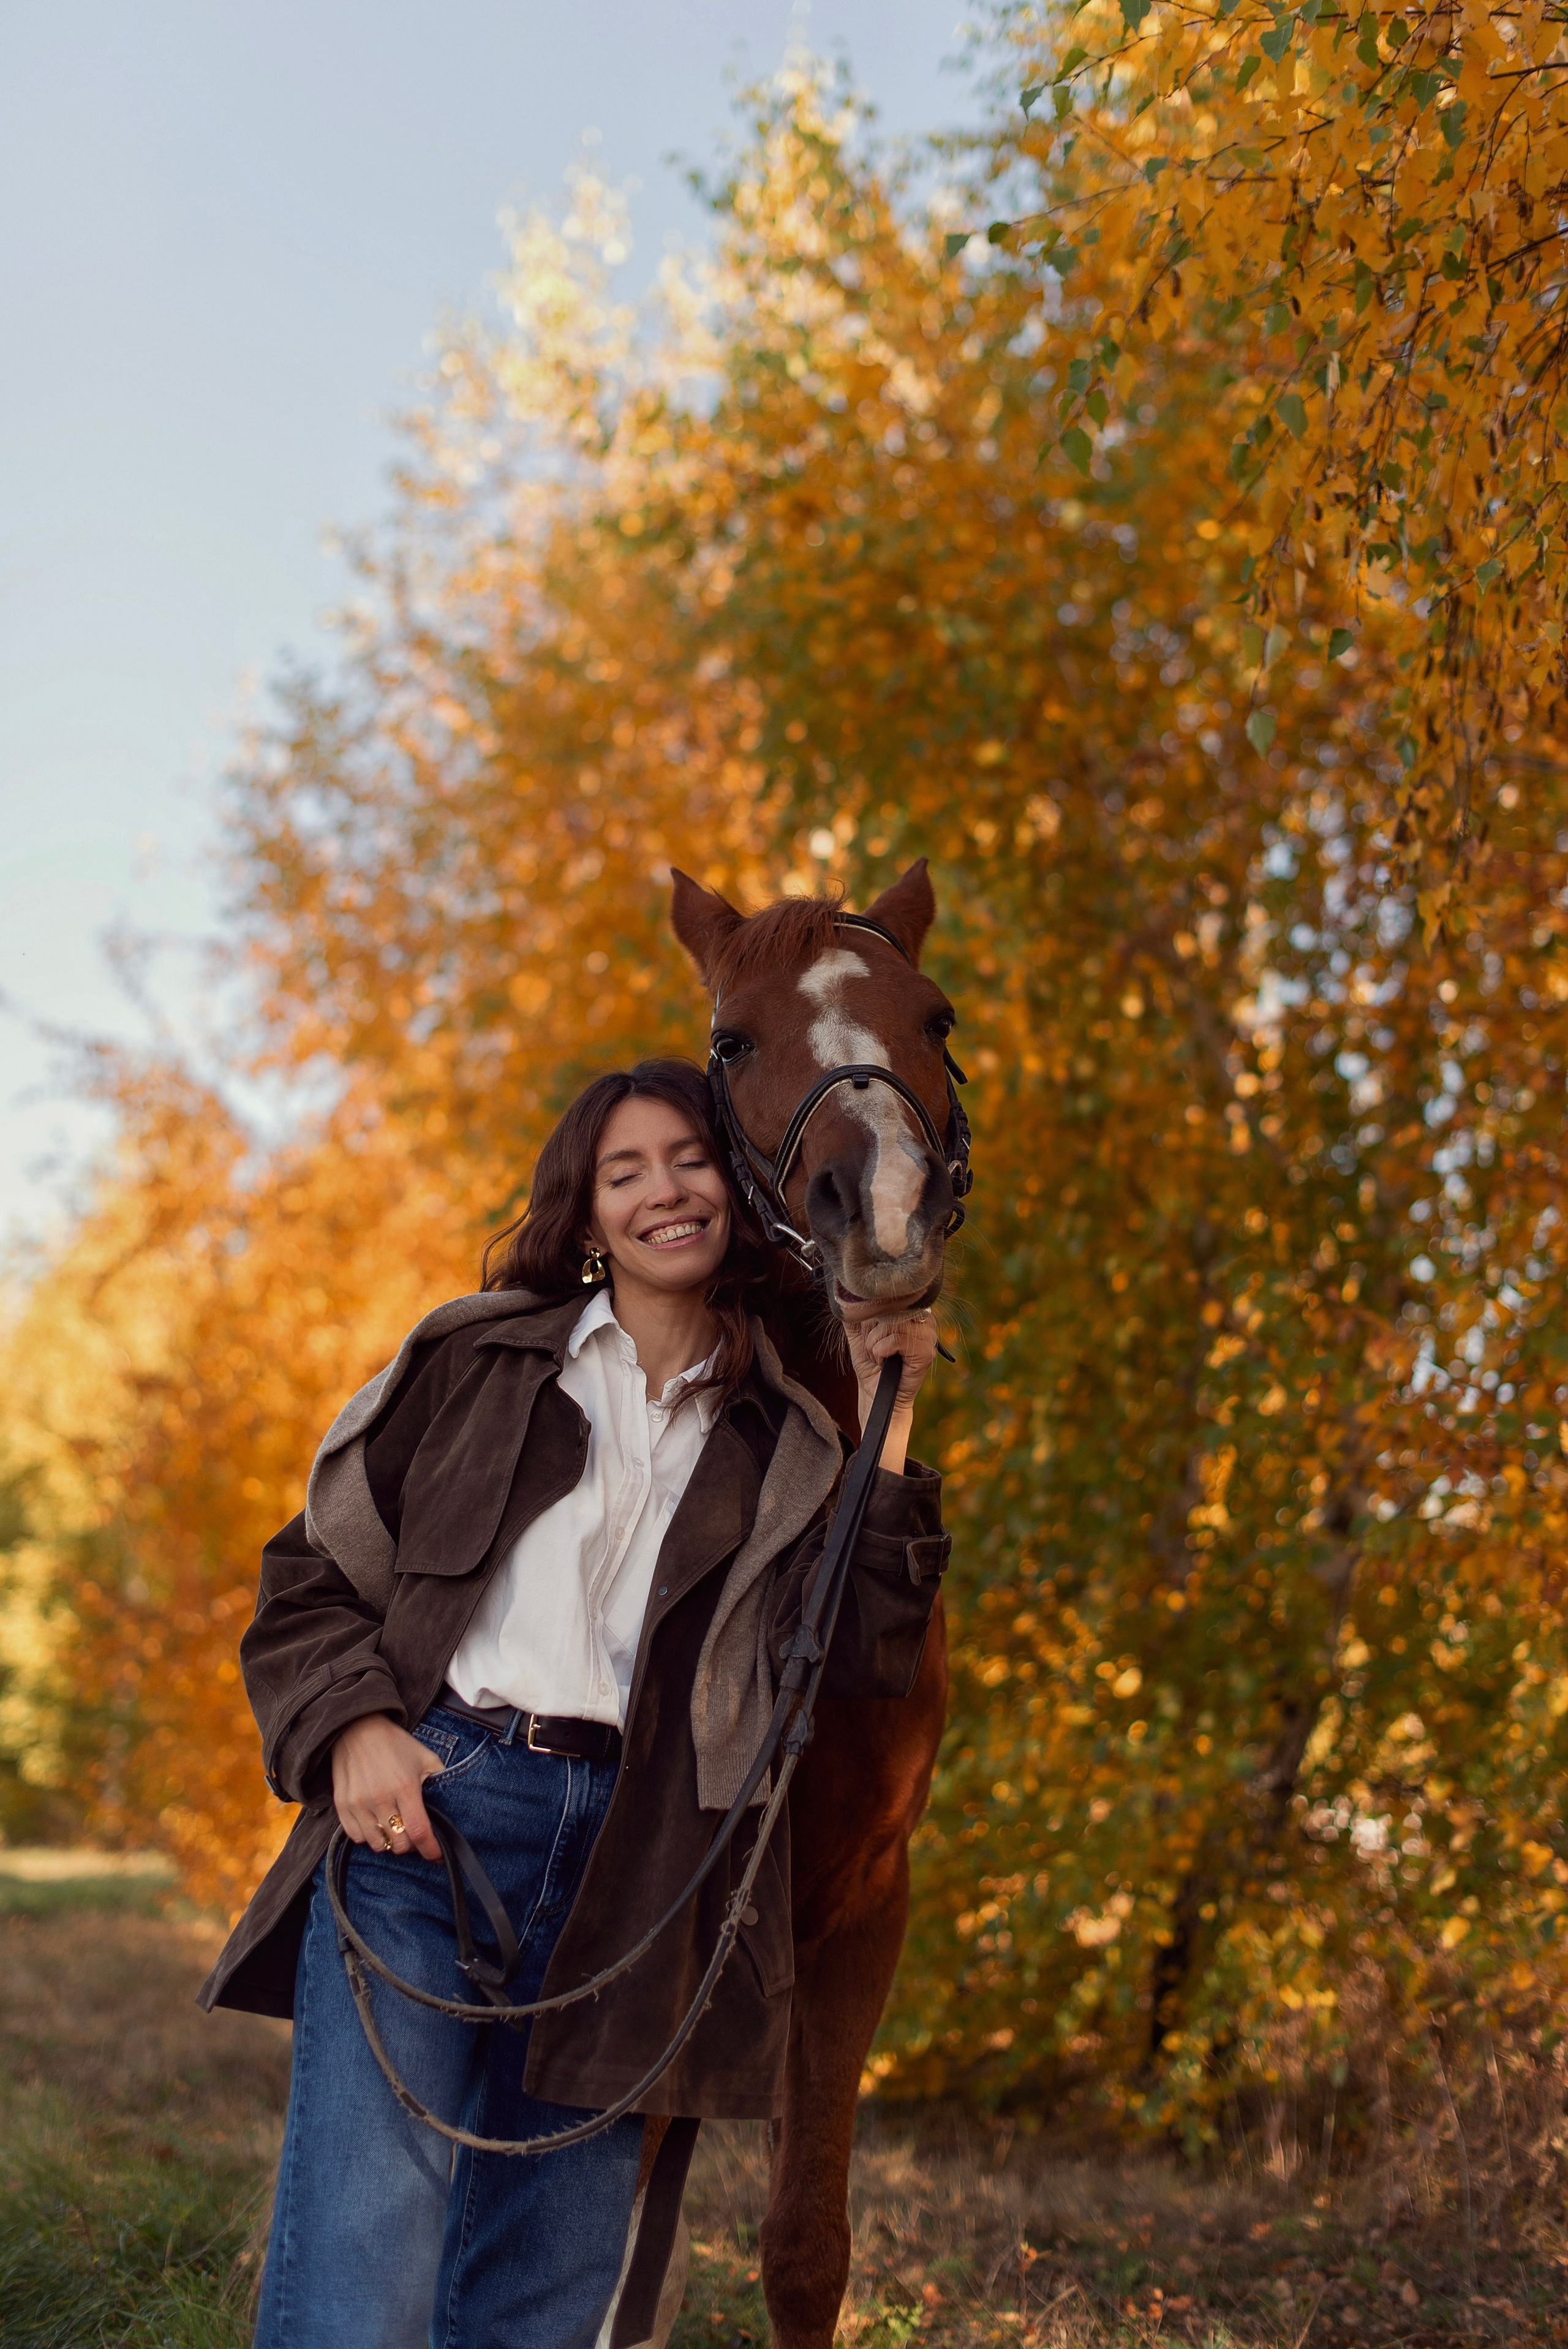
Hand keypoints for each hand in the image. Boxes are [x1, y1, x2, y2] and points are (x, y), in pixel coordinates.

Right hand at [331, 1714, 443, 1860]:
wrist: (357, 1728)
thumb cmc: (395, 1744)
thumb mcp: (425, 1757)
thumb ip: (441, 1781)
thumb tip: (453, 1806)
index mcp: (405, 1787)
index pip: (420, 1831)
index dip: (431, 1850)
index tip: (437, 1856)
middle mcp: (380, 1798)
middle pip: (400, 1844)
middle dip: (412, 1844)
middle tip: (415, 1833)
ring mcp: (358, 1804)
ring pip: (378, 1845)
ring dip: (390, 1842)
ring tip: (395, 1827)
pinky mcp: (342, 1806)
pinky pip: (357, 1838)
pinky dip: (369, 1836)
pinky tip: (376, 1823)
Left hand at [844, 1307, 938, 1471]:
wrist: (874, 1393)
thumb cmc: (870, 1364)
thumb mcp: (858, 1333)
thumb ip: (856, 1311)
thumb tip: (847, 1291)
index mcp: (911, 1311)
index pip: (888, 1297)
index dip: (872, 1316)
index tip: (869, 1333)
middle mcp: (924, 1319)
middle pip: (888, 1309)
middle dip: (871, 1332)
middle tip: (874, 1349)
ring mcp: (928, 1335)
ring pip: (891, 1324)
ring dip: (875, 1344)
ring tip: (880, 1357)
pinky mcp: (927, 1351)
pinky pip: (895, 1339)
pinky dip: (881, 1351)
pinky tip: (886, 1362)